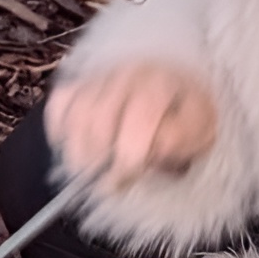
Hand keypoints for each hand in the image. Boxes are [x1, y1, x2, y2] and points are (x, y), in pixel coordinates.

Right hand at [45, 62, 217, 185]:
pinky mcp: (82, 82)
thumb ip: (181, 140)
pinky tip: (67, 144)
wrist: (174, 78)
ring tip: (88, 168)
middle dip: (99, 159)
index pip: (138, 123)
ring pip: (77, 113)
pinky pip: (60, 102)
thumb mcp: (201, 126)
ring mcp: (101, 76)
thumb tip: (155, 149)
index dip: (127, 159)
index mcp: (160, 85)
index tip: (123, 180)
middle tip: (105, 181)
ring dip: (77, 149)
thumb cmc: (185, 110)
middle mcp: (127, 75)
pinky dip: (58, 126)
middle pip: (100, 120)